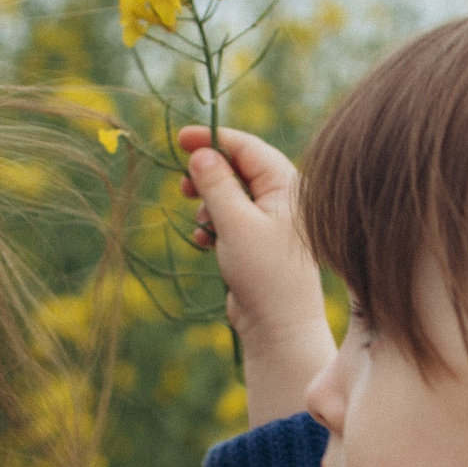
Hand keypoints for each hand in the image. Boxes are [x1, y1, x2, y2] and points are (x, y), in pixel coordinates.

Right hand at [178, 125, 336, 427]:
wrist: (278, 327)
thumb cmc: (264, 273)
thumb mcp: (234, 223)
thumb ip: (216, 184)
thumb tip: (201, 153)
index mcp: (287, 186)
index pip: (247, 147)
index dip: (213, 139)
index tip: (180, 139)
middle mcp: (283, 199)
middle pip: (238, 168)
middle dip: (208, 175)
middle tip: (182, 186)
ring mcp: (271, 221)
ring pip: (231, 195)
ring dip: (208, 204)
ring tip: (201, 224)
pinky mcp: (258, 242)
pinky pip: (231, 219)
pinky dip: (214, 225)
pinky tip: (205, 242)